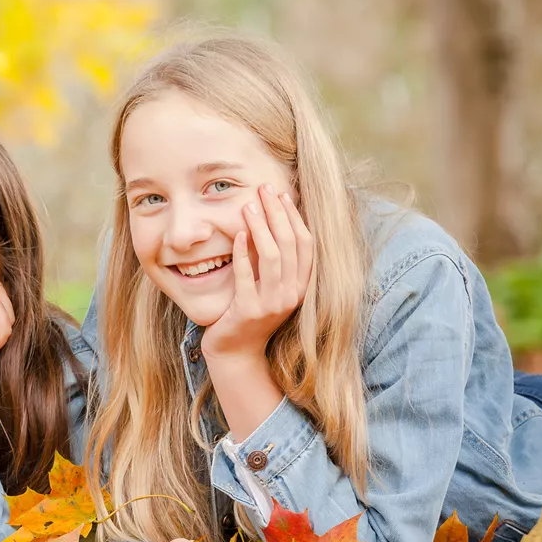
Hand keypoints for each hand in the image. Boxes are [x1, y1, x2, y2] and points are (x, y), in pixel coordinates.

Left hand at [201, 185, 313, 361]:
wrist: (235, 352)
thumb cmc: (249, 313)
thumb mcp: (268, 286)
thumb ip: (274, 261)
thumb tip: (272, 221)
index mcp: (301, 287)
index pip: (306, 245)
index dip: (295, 218)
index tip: (282, 195)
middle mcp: (291, 295)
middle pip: (290, 245)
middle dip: (277, 213)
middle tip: (263, 189)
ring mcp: (272, 304)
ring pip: (272, 257)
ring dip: (261, 227)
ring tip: (248, 206)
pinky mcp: (249, 311)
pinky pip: (247, 276)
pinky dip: (243, 252)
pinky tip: (238, 234)